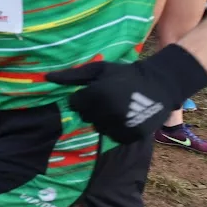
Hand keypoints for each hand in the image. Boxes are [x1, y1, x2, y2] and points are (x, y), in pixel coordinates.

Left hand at [45, 44, 206, 142]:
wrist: (160, 83)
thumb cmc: (125, 74)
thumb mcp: (99, 69)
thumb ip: (72, 75)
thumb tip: (46, 78)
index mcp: (98, 94)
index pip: (75, 103)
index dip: (82, 97)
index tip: (94, 91)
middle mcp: (109, 111)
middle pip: (87, 117)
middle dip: (93, 109)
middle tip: (107, 99)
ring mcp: (122, 124)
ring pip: (100, 128)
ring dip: (104, 120)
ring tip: (117, 107)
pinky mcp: (133, 135)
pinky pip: (115, 137)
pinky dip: (117, 129)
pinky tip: (124, 117)